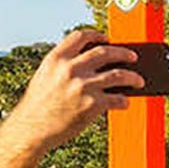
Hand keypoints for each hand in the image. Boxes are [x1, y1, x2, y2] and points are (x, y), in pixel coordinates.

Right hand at [9, 30, 144, 149]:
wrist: (30, 131)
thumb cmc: (36, 108)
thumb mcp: (43, 79)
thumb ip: (62, 68)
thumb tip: (94, 67)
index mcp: (55, 60)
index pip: (80, 37)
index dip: (96, 35)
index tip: (106, 39)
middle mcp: (70, 69)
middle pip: (105, 52)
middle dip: (123, 53)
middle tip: (133, 57)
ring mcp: (83, 86)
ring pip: (119, 74)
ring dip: (133, 77)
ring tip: (138, 81)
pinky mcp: (92, 104)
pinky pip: (118, 99)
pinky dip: (124, 101)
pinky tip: (124, 103)